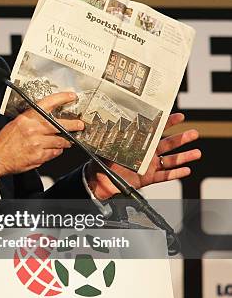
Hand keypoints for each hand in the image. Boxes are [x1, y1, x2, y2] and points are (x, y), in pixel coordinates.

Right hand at [0, 92, 83, 177]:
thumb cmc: (4, 141)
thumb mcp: (16, 123)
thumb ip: (31, 120)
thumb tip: (47, 117)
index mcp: (27, 118)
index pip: (47, 104)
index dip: (62, 98)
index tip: (71, 96)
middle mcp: (33, 129)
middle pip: (60, 125)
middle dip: (73, 125)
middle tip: (79, 125)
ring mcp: (37, 143)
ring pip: (60, 141)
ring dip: (65, 141)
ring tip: (67, 141)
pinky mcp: (39, 156)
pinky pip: (54, 153)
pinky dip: (56, 151)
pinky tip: (54, 150)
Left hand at [85, 113, 200, 198]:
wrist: (101, 180)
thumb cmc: (104, 161)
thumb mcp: (110, 144)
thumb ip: (116, 133)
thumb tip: (110, 120)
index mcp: (139, 142)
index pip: (156, 130)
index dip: (168, 123)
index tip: (179, 116)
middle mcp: (146, 153)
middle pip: (168, 144)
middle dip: (182, 138)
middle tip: (194, 133)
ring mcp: (149, 165)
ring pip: (171, 160)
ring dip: (184, 156)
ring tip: (197, 153)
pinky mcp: (149, 178)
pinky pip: (165, 176)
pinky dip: (176, 173)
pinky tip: (186, 170)